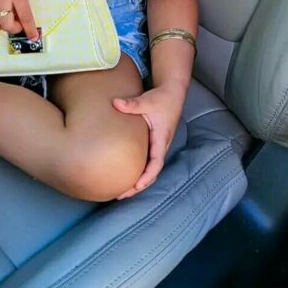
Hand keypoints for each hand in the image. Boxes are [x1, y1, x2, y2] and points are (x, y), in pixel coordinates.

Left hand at [112, 82, 184, 198]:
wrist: (172, 93)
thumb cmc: (162, 98)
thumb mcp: (147, 100)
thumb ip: (132, 103)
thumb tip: (115, 103)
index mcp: (161, 139)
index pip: (156, 163)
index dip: (147, 176)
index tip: (136, 186)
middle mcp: (161, 145)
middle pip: (152, 172)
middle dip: (138, 186)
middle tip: (121, 195)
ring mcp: (157, 145)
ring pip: (149, 168)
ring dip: (137, 180)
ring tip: (121, 190)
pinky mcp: (153, 142)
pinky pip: (146, 160)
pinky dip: (138, 170)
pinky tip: (125, 172)